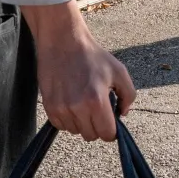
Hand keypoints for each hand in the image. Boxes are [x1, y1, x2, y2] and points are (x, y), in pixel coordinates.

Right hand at [21, 2, 134, 140]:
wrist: (63, 42)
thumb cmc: (92, 55)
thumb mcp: (119, 71)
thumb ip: (129, 95)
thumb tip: (123, 114)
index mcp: (97, 101)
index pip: (107, 134)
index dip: (111, 128)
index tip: (109, 118)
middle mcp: (78, 108)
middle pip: (91, 136)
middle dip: (96, 125)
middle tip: (96, 107)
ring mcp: (61, 109)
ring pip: (75, 131)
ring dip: (80, 122)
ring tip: (81, 100)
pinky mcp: (49, 107)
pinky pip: (61, 125)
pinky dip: (67, 118)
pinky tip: (70, 100)